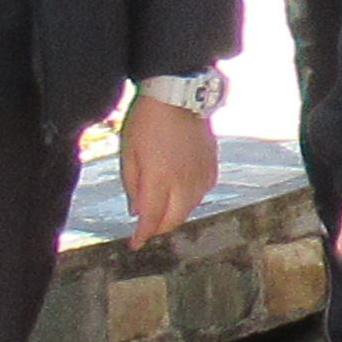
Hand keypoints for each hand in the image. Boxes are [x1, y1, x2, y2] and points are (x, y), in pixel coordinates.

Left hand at [118, 95, 217, 244]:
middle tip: (147, 228)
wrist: (178, 96)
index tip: (135, 244)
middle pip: (174, 219)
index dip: (142, 235)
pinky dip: (190, 199)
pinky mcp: (212, 165)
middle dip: (159, 228)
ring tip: (162, 210)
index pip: (151, 218)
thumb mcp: (128, 153)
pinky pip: (203, 192)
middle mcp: (184, 181)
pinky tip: (181, 193)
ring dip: (174, 214)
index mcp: (159, 178)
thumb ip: (133, 185)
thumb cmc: (146, 122)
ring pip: (190, 208)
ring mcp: (201, 174)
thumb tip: (137, 211)